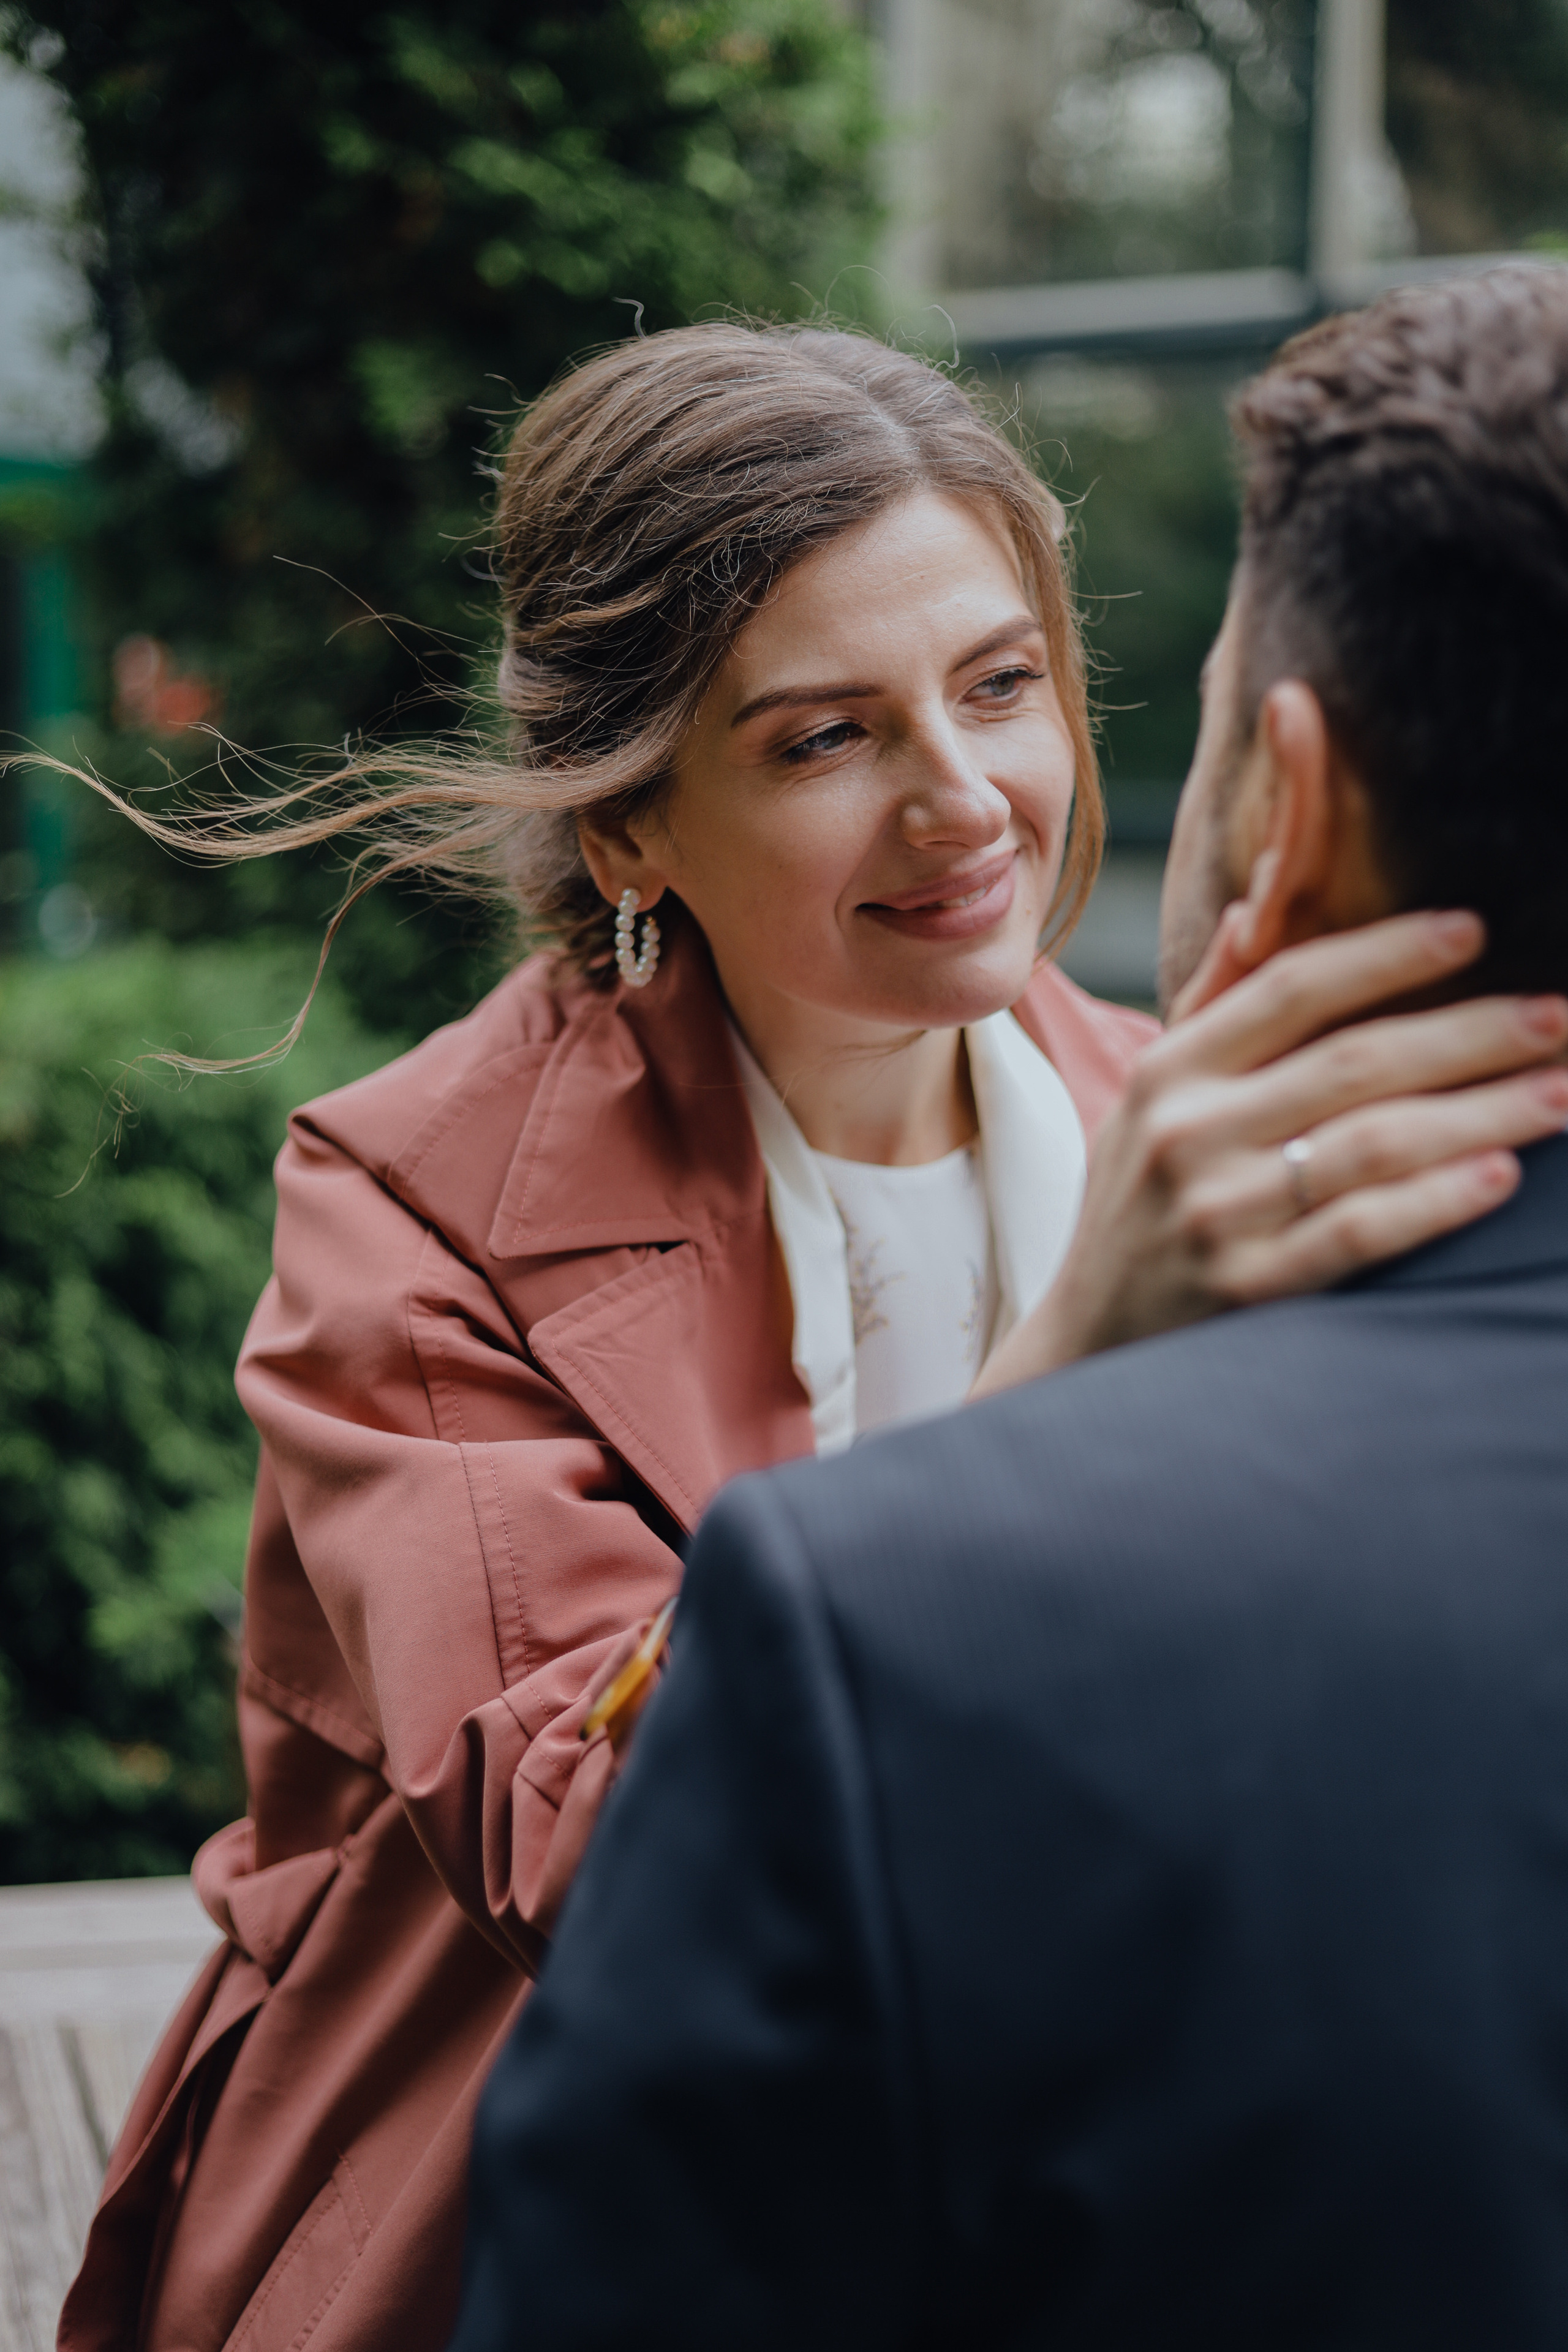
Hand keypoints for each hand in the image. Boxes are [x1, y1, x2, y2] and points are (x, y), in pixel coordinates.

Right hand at [973, 910, 1567, 1394]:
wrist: (1088, 1345)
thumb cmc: (1138, 1209)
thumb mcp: (1146, 1102)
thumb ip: (1206, 1007)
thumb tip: (1253, 910)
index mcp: (1169, 1071)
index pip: (1291, 988)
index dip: (1388, 954)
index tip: (1474, 929)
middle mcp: (1188, 1132)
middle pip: (1355, 1061)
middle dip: (1473, 1033)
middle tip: (1560, 1015)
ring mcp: (1217, 1214)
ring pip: (1373, 1142)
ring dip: (1484, 1112)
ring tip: (1561, 1092)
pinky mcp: (1246, 1288)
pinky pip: (1359, 1232)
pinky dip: (1435, 1201)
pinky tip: (1500, 1174)